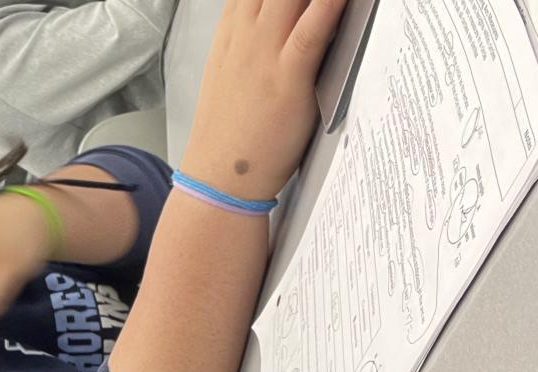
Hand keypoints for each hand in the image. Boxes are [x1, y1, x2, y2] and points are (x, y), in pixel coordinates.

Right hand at [181, 0, 349, 199]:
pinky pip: (311, 31)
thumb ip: (253, 38)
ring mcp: (266, 54)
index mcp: (232, 30)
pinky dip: (329, 6)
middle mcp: (247, 33)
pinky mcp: (288, 78)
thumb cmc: (232, 131)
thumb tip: (283, 20)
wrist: (219, 177)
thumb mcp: (231, 72)